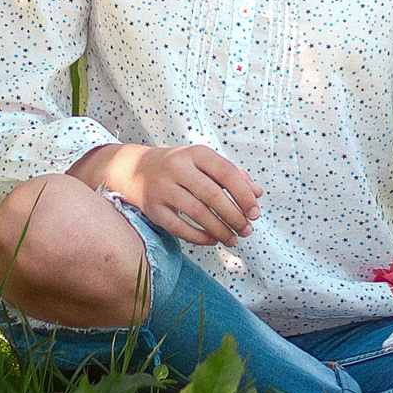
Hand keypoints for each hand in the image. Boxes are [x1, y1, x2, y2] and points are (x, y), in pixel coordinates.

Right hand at [71, 144, 260, 245]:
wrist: (134, 169)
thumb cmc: (180, 168)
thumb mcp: (204, 164)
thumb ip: (233, 175)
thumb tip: (258, 193)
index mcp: (196, 153)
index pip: (226, 173)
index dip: (244, 195)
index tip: (255, 213)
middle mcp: (177, 167)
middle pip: (212, 195)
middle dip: (234, 216)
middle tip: (247, 230)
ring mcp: (162, 187)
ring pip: (197, 213)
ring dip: (220, 230)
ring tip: (233, 239)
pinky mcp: (152, 208)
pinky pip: (180, 228)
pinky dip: (200, 237)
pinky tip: (213, 240)